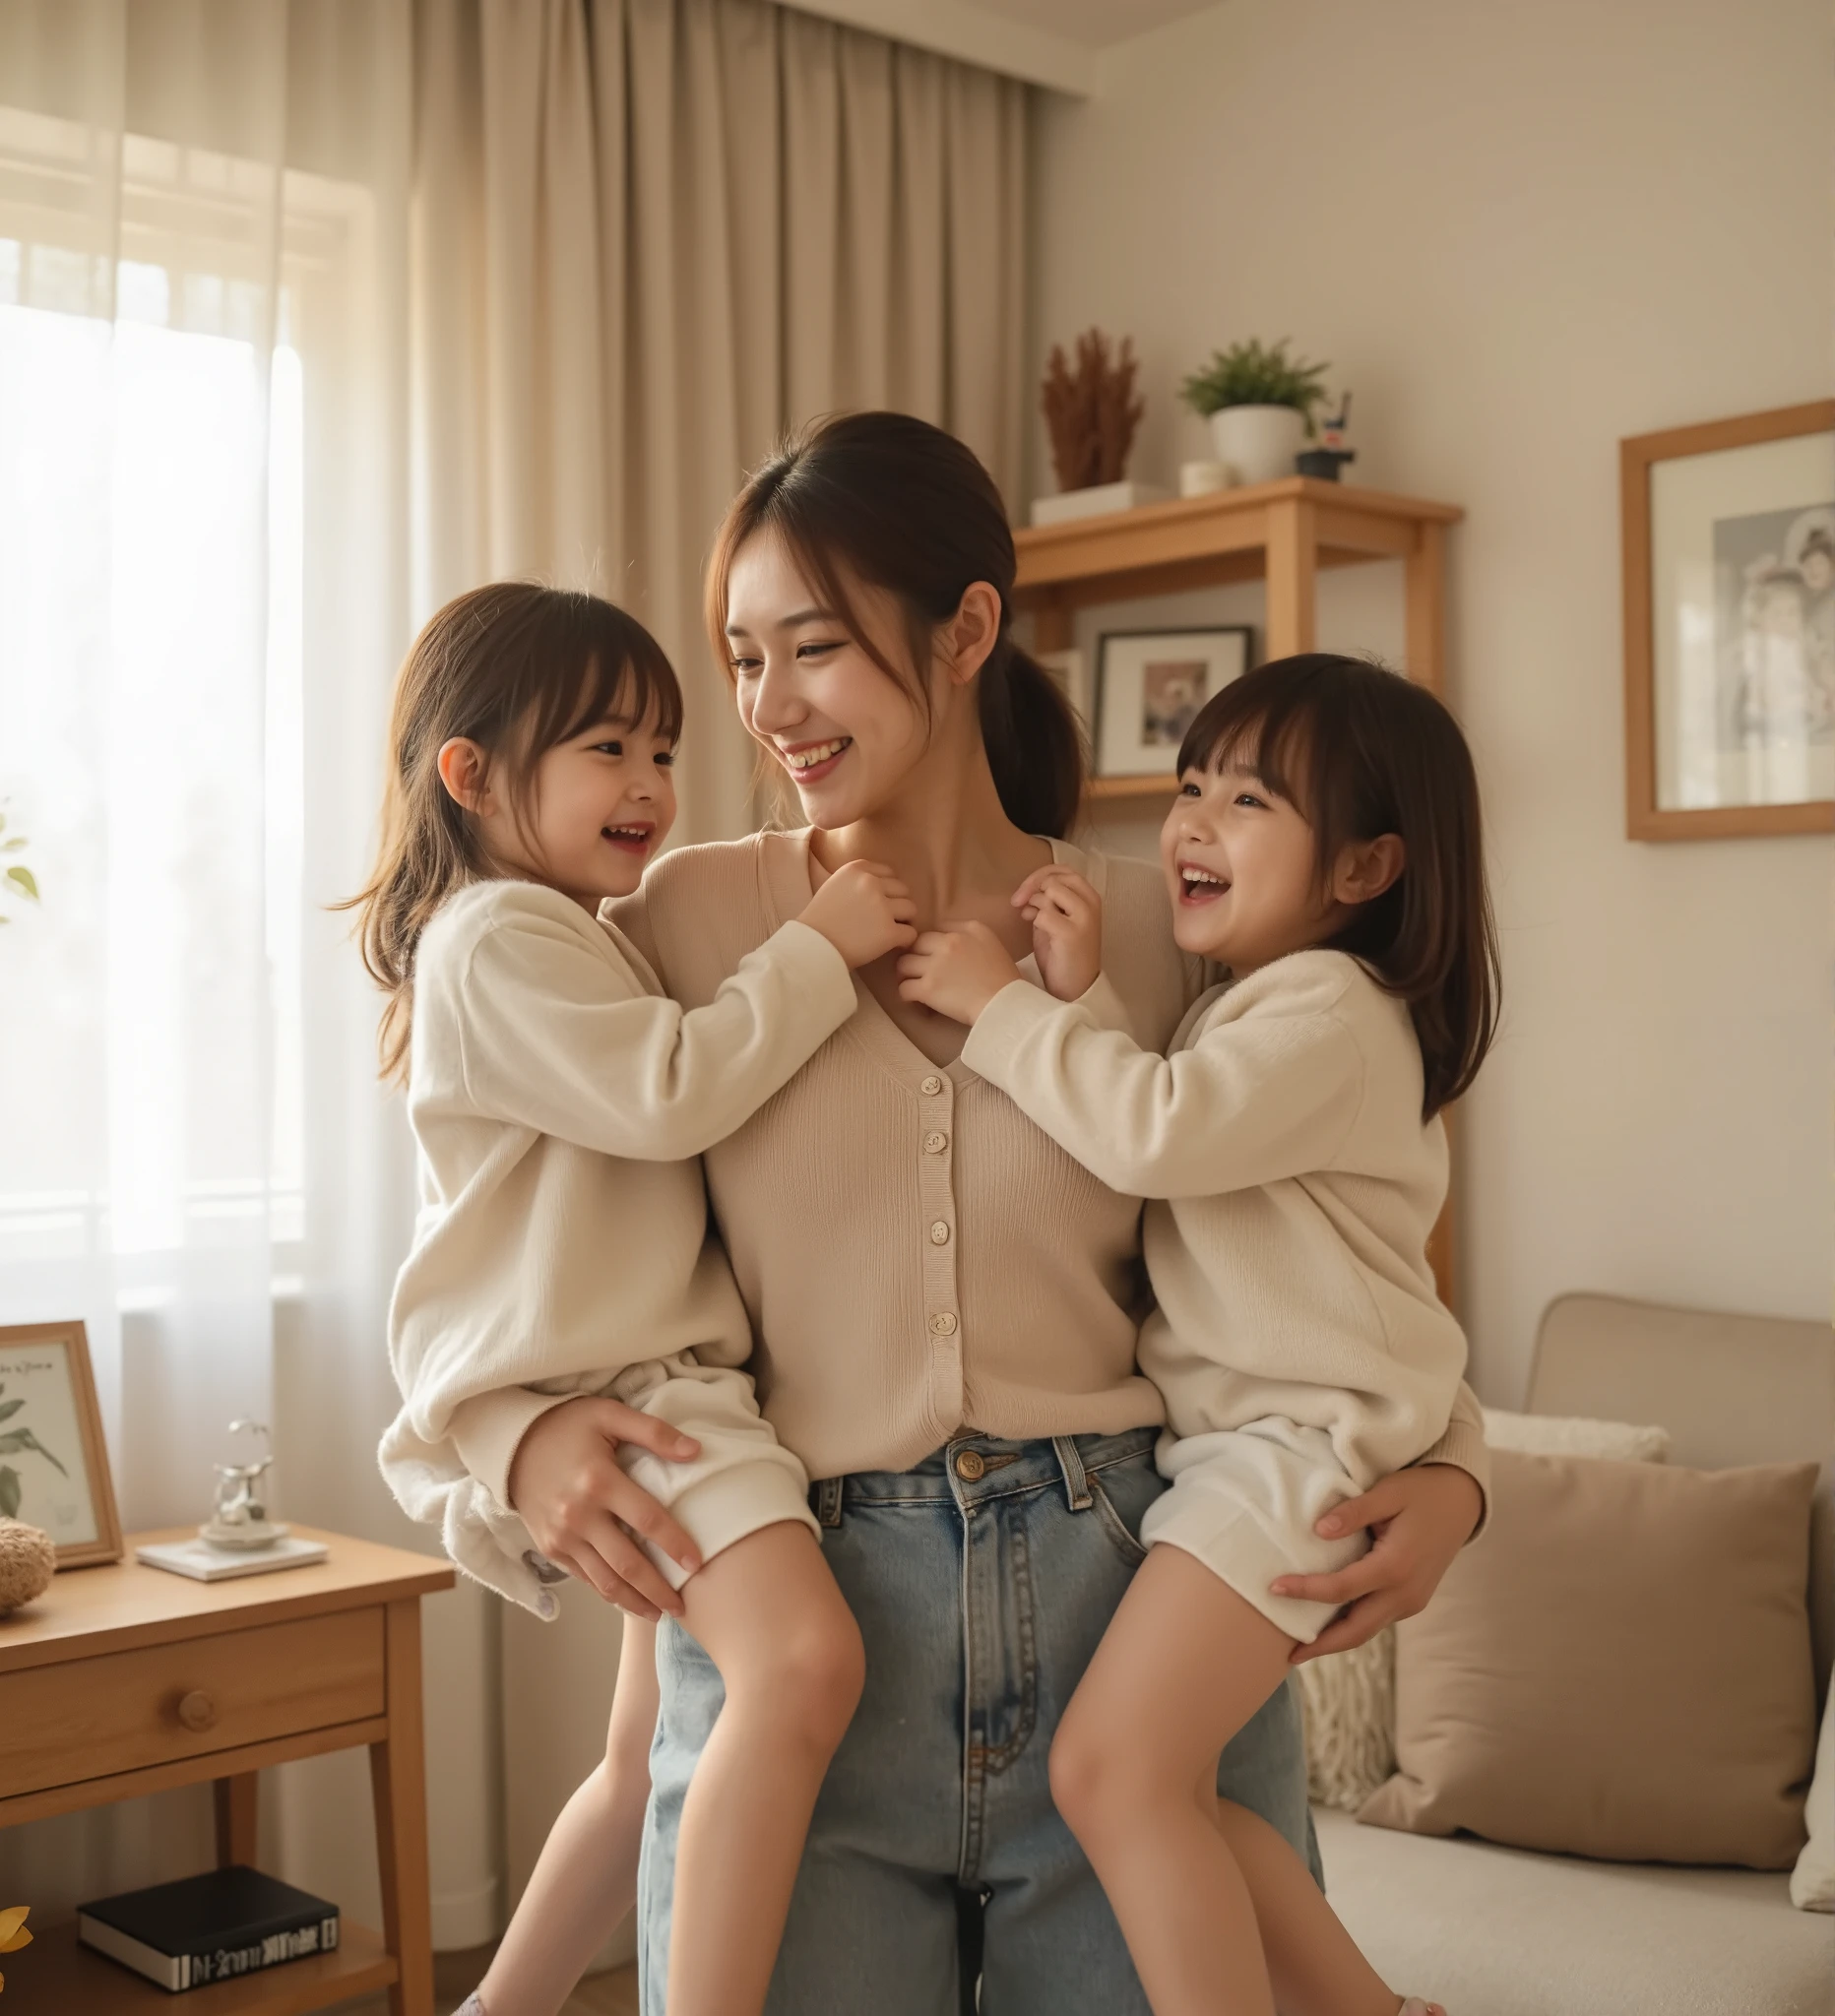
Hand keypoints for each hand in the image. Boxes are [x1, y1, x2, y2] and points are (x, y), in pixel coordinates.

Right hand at [506, 1396, 704, 1619]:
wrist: (512, 1443)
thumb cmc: (568, 1425)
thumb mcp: (610, 1414)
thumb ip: (654, 1432)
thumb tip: (696, 1451)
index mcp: (599, 1481)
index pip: (647, 1520)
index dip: (675, 1543)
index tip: (699, 1562)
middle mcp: (579, 1515)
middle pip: (627, 1563)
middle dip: (658, 1590)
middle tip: (683, 1608)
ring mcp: (561, 1536)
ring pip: (604, 1581)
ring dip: (635, 1602)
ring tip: (660, 1613)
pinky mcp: (549, 1548)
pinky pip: (584, 1578)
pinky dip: (608, 1593)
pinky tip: (629, 1600)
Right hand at [800, 859, 917, 968]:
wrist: (810, 947)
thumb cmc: (818, 921)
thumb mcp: (834, 886)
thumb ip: (857, 881)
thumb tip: (885, 884)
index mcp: (857, 869)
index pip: (888, 873)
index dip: (886, 890)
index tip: (876, 904)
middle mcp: (871, 883)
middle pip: (902, 890)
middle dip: (896, 904)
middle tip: (883, 920)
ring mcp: (881, 907)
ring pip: (911, 909)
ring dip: (902, 921)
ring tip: (887, 932)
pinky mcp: (888, 932)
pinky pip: (910, 933)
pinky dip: (904, 941)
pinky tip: (893, 945)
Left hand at [896, 922, 1024, 1023]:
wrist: (1006, 1005)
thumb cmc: (1005, 979)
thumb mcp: (992, 944)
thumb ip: (970, 935)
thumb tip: (947, 939)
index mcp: (968, 929)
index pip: (937, 928)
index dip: (933, 943)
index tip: (937, 955)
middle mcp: (950, 941)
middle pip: (916, 943)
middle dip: (916, 956)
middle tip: (920, 969)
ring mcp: (936, 964)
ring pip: (903, 963)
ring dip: (907, 974)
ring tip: (914, 983)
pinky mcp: (928, 988)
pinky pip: (903, 988)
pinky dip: (907, 994)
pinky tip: (915, 998)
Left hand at [1012, 865, 1101, 1002]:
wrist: (1075, 988)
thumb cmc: (1062, 954)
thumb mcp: (1055, 920)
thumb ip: (1047, 901)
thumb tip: (1026, 890)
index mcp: (1089, 897)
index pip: (1063, 870)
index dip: (1039, 876)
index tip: (1023, 893)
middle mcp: (1091, 903)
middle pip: (1055, 877)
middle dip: (1031, 886)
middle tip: (1018, 902)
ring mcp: (1084, 918)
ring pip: (1049, 892)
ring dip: (1034, 905)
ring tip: (1033, 921)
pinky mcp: (1072, 933)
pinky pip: (1044, 913)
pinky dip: (1035, 921)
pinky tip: (1036, 931)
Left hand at [1273, 1462, 1482, 1662]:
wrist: (1461, 1501)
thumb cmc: (1421, 1491)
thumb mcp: (1388, 1491)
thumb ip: (1353, 1511)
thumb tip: (1317, 1531)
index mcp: (1396, 1566)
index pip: (1342, 1589)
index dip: (1306, 1591)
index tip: (1274, 1588)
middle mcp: (1406, 1593)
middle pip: (1356, 1630)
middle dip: (1320, 1645)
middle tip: (1287, 1655)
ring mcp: (1412, 1601)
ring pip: (1368, 1630)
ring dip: (1336, 1641)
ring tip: (1301, 1647)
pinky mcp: (1413, 1601)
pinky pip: (1377, 1620)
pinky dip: (1352, 1627)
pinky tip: (1329, 1624)